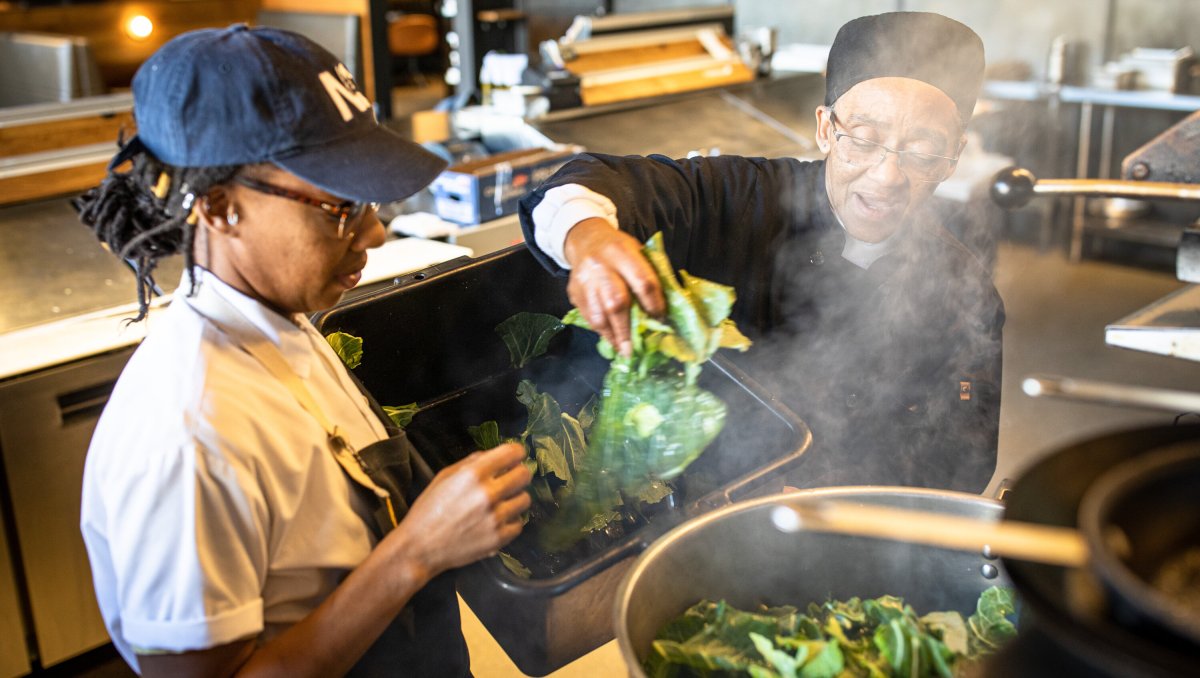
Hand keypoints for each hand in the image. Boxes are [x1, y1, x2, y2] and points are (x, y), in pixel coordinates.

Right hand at [395, 443, 531, 577]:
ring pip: (525, 499)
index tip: (515, 456)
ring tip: (502, 502)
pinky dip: (510, 521)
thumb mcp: (444, 477)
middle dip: (519, 473)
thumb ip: (471, 462)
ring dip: (515, 498)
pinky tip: (497, 521)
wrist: (420, 548)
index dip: (515, 453)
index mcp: (473, 475)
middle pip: (524, 475)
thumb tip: (493, 454)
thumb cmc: (428, 511)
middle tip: (510, 478)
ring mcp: (495, 518)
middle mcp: (487, 494)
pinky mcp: (499, 538)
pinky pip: (519, 523)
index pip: (512, 453)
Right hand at [563, 218, 664, 355]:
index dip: (653, 303)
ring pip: (598, 314)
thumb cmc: (619, 249)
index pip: (642, 281)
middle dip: (626, 329)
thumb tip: (663, 310)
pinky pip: (588, 317)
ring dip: (612, 336)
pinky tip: (611, 338)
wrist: (585, 239)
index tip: (661, 319)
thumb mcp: (638, 251)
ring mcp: (584, 280)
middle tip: (633, 350)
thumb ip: (649, 275)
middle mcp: (600, 265)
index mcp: (622, 251)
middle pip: (615, 302)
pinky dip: (601, 331)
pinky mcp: (574, 292)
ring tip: (622, 350)